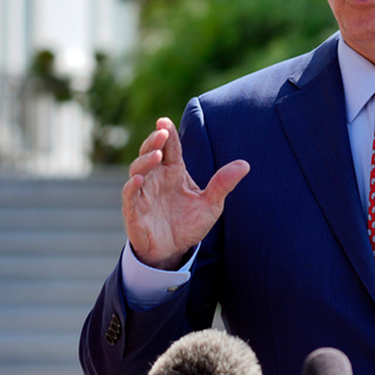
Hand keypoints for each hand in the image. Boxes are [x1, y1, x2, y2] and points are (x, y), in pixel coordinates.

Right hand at [123, 117, 248, 269]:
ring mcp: (143, 193)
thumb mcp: (211, 204)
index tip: (165, 122)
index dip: (166, 134)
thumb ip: (223, 184)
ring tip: (156, 154)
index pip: (170, 148)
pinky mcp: (134, 211)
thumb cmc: (189, 224)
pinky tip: (138, 180)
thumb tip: (245, 165)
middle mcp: (156, 178)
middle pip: (150, 153)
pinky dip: (132, 188)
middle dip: (153, 141)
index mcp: (173, 172)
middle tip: (161, 132)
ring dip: (145, 161)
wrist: (174, 251)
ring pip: (137, 170)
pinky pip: (130, 196)